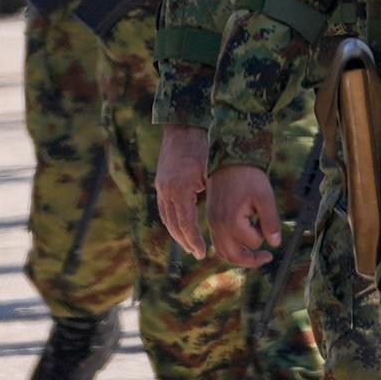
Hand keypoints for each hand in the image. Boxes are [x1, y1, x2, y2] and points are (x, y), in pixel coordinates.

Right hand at [155, 125, 212, 256]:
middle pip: (173, 225)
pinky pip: (164, 208)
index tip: (202, 252)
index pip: (186, 224)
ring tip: (189, 244)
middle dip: (184, 241)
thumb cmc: (202, 146)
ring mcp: (161, 187)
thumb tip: (219, 214)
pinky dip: (172, 220)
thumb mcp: (210, 170)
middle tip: (197, 253)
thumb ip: (211, 192)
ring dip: (177, 233)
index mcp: (181, 189)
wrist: (183, 127)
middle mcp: (167, 190)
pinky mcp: (160, 182)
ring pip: (166, 218)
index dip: (194, 240)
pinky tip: (182, 226)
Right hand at [205, 162, 280, 268]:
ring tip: (256, 252)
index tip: (267, 221)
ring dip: (240, 255)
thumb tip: (275, 244)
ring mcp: (212, 224)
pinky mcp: (211, 220)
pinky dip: (231, 247)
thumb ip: (271, 221)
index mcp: (231, 222)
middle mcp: (218, 226)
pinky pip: (218, 243)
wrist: (229, 161)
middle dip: (251, 260)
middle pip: (233, 256)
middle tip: (268, 257)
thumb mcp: (265, 197)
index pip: (252, 243)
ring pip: (223, 253)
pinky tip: (243, 240)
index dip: (264, 235)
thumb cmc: (248, 177)